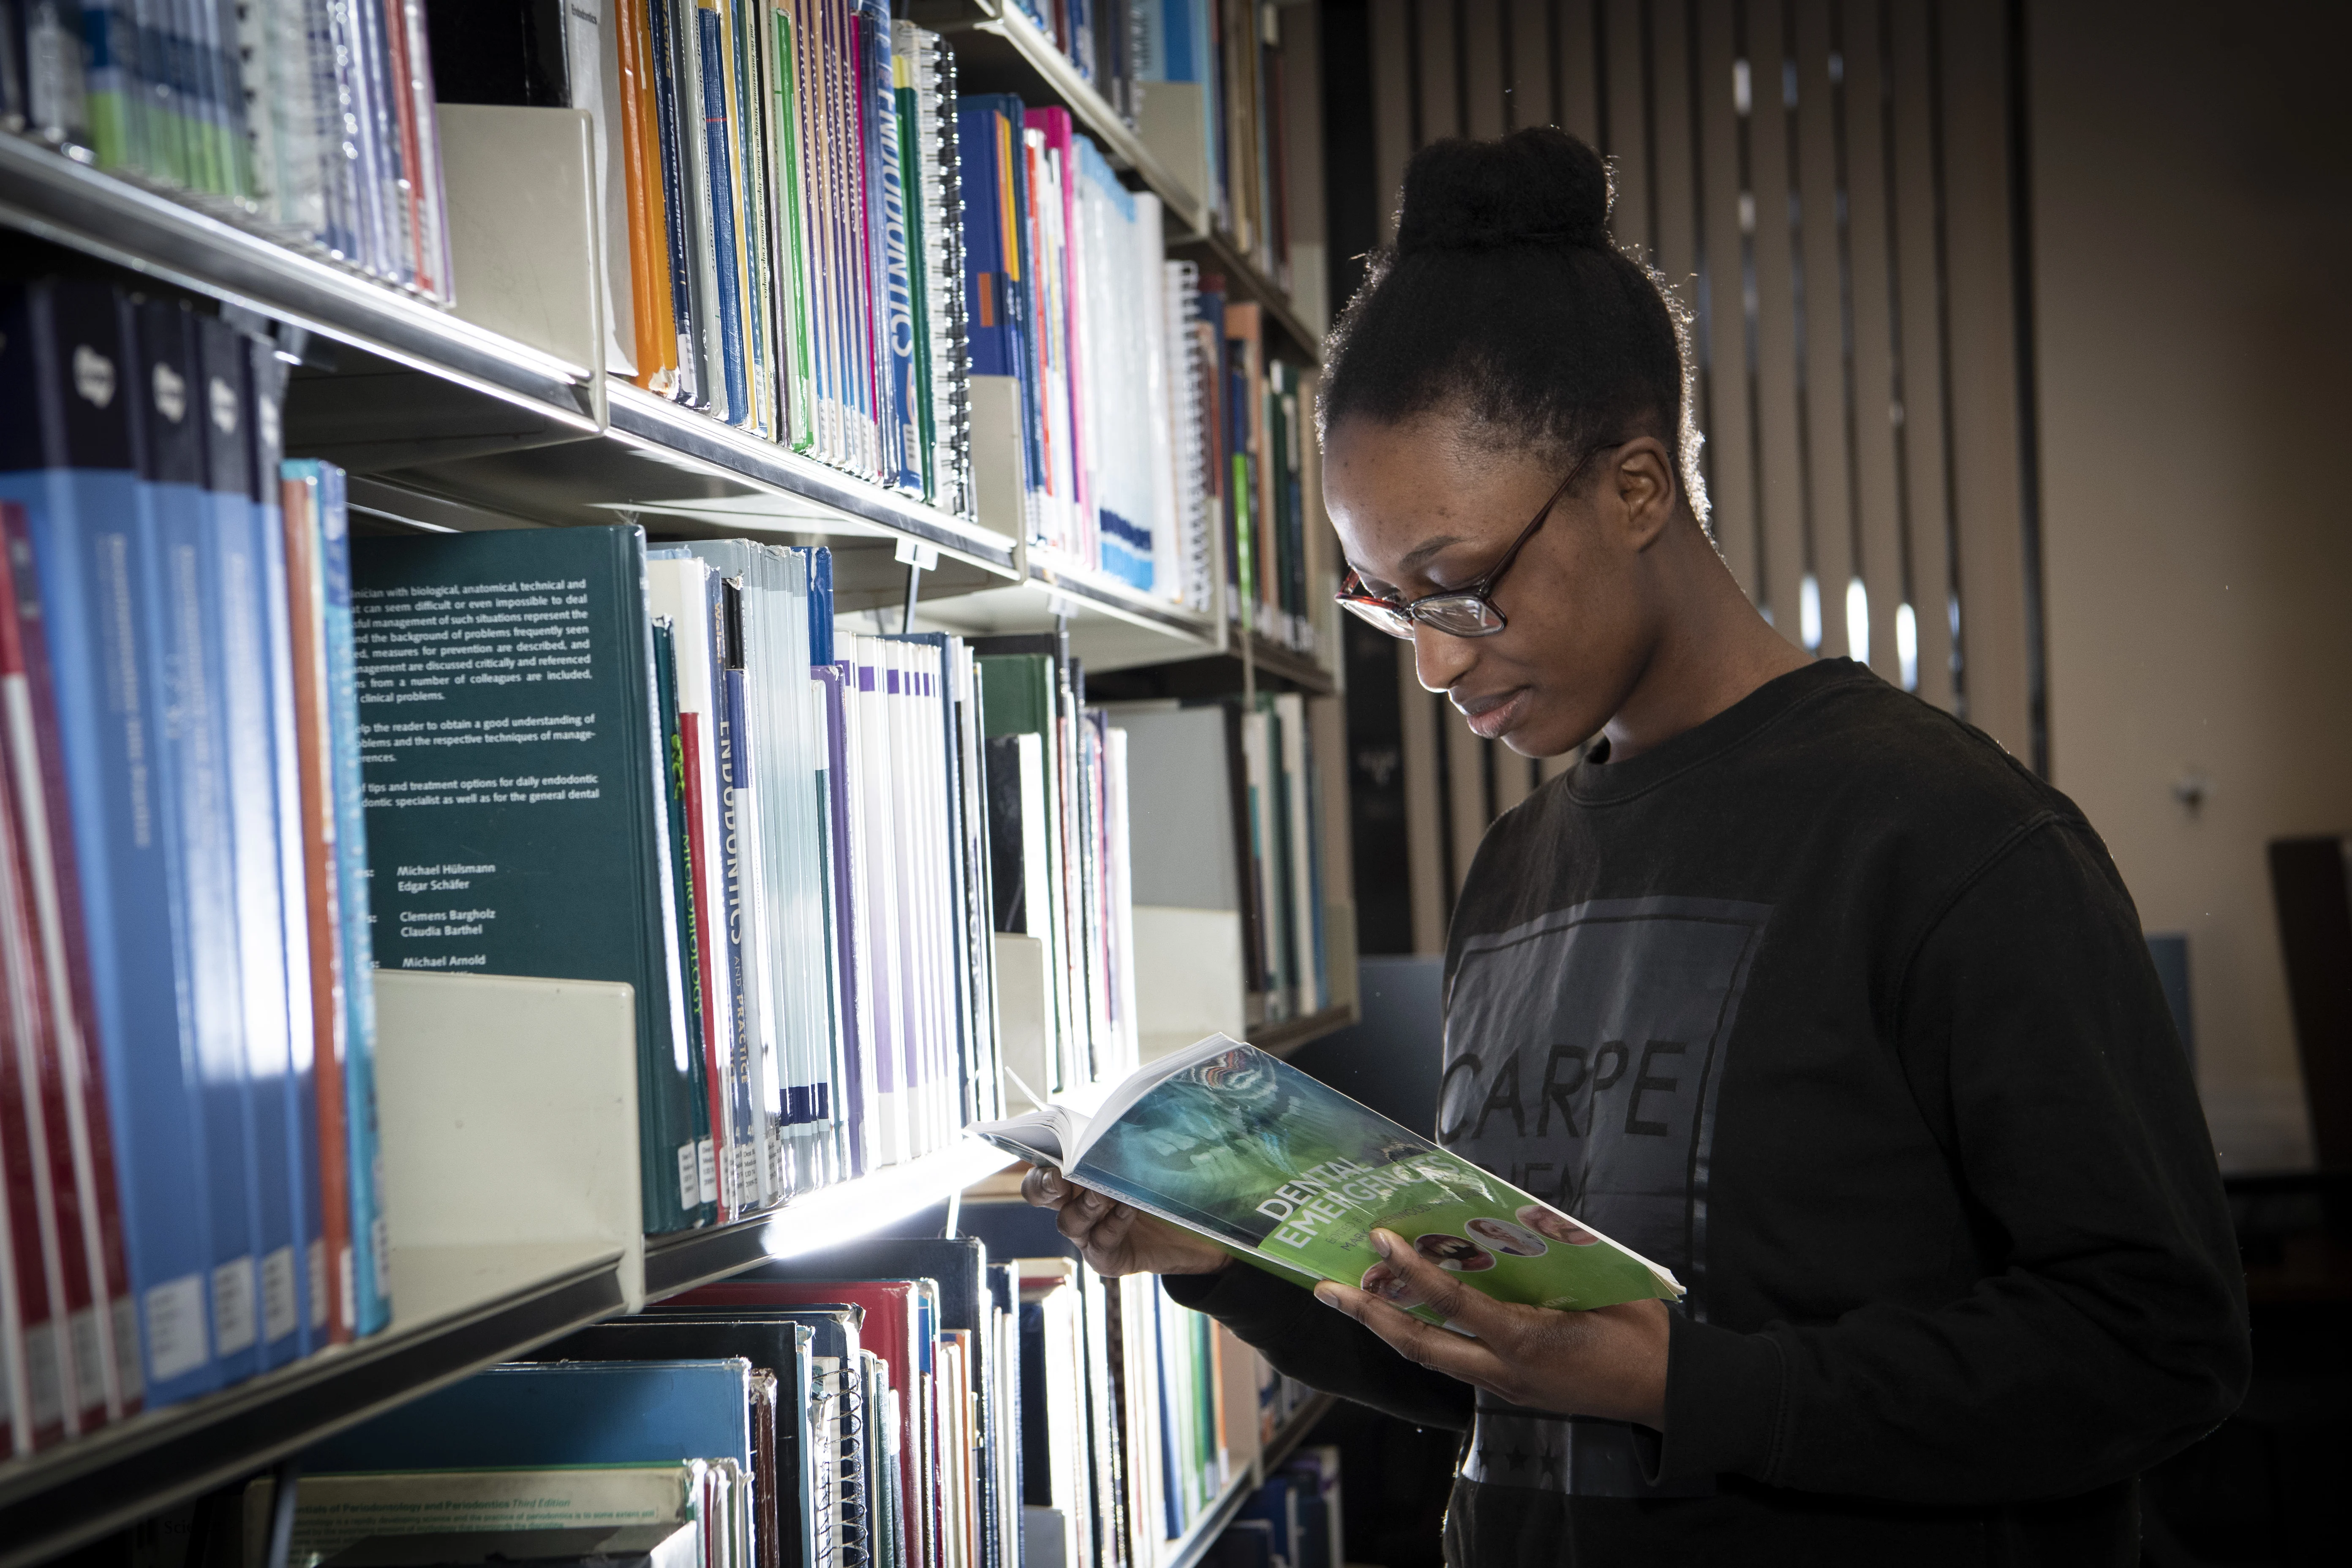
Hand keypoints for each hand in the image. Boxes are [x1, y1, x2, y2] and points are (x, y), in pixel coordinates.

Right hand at [1021, 1165, 1232, 1278]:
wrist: (1202, 1229)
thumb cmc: (1171, 1183)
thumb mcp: (1149, 1158)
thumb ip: (1126, 1145)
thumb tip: (1113, 1124)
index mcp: (1080, 1173)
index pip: (1044, 1162)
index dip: (1038, 1154)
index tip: (1048, 1145)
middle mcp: (1076, 1202)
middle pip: (1038, 1193)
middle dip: (1043, 1184)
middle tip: (1059, 1178)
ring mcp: (1089, 1234)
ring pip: (1067, 1222)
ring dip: (1083, 1206)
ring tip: (1102, 1194)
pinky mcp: (1107, 1258)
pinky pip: (1099, 1244)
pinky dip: (1111, 1225)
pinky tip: (1128, 1211)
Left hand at [1313, 1227, 1670, 1429]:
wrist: (1663, 1391)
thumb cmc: (1637, 1332)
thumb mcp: (1600, 1285)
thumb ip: (1555, 1255)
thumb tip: (1518, 1218)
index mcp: (1526, 1339)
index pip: (1454, 1304)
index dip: (1413, 1272)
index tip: (1380, 1240)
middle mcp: (1502, 1369)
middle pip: (1418, 1345)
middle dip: (1368, 1315)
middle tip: (1325, 1287)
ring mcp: (1502, 1385)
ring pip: (1429, 1356)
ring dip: (1388, 1327)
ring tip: (1352, 1296)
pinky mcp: (1508, 1390)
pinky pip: (1454, 1360)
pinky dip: (1424, 1335)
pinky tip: (1406, 1313)